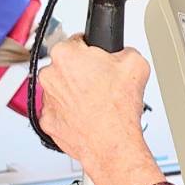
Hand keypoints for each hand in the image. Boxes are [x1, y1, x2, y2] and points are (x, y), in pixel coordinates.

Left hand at [38, 37, 163, 184]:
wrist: (112, 143)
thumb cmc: (118, 108)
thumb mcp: (137, 64)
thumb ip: (125, 50)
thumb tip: (122, 54)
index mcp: (66, 54)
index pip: (79, 41)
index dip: (95, 51)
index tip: (103, 61)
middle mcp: (49, 74)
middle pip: (69, 66)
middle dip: (86, 72)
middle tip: (106, 84)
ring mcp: (46, 99)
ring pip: (64, 89)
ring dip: (79, 93)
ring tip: (100, 103)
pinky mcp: (47, 120)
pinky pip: (61, 111)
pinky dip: (74, 112)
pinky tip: (91, 116)